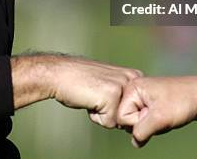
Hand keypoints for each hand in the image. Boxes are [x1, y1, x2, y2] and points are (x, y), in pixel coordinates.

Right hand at [11, 54, 141, 128]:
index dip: (119, 109)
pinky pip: (109, 123)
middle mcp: (132, 79)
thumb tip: (133, 121)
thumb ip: (124, 93)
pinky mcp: (112, 97)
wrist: (59, 73)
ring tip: (92, 97)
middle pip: (130, 116)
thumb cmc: (81, 81)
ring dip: (104, 115)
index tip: (104, 94)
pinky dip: (96, 117)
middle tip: (96, 95)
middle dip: (112, 113)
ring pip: (119, 121)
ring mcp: (122, 87)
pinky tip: (88, 99)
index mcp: (134, 75)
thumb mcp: (109, 81)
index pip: (138, 109)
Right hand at [117, 76, 196, 147]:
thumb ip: (141, 132)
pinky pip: (147, 122)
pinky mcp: (151, 104)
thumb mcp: (159, 119)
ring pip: (138, 123)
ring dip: (152, 126)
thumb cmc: (182, 101)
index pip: (121, 117)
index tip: (154, 114)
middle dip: (145, 124)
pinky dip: (157, 124)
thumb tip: (135, 142)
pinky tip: (166, 116)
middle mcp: (135, 91)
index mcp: (132, 88)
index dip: (138, 122)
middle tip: (161, 115)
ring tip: (165, 115)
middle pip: (128, 121)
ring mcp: (143, 97)